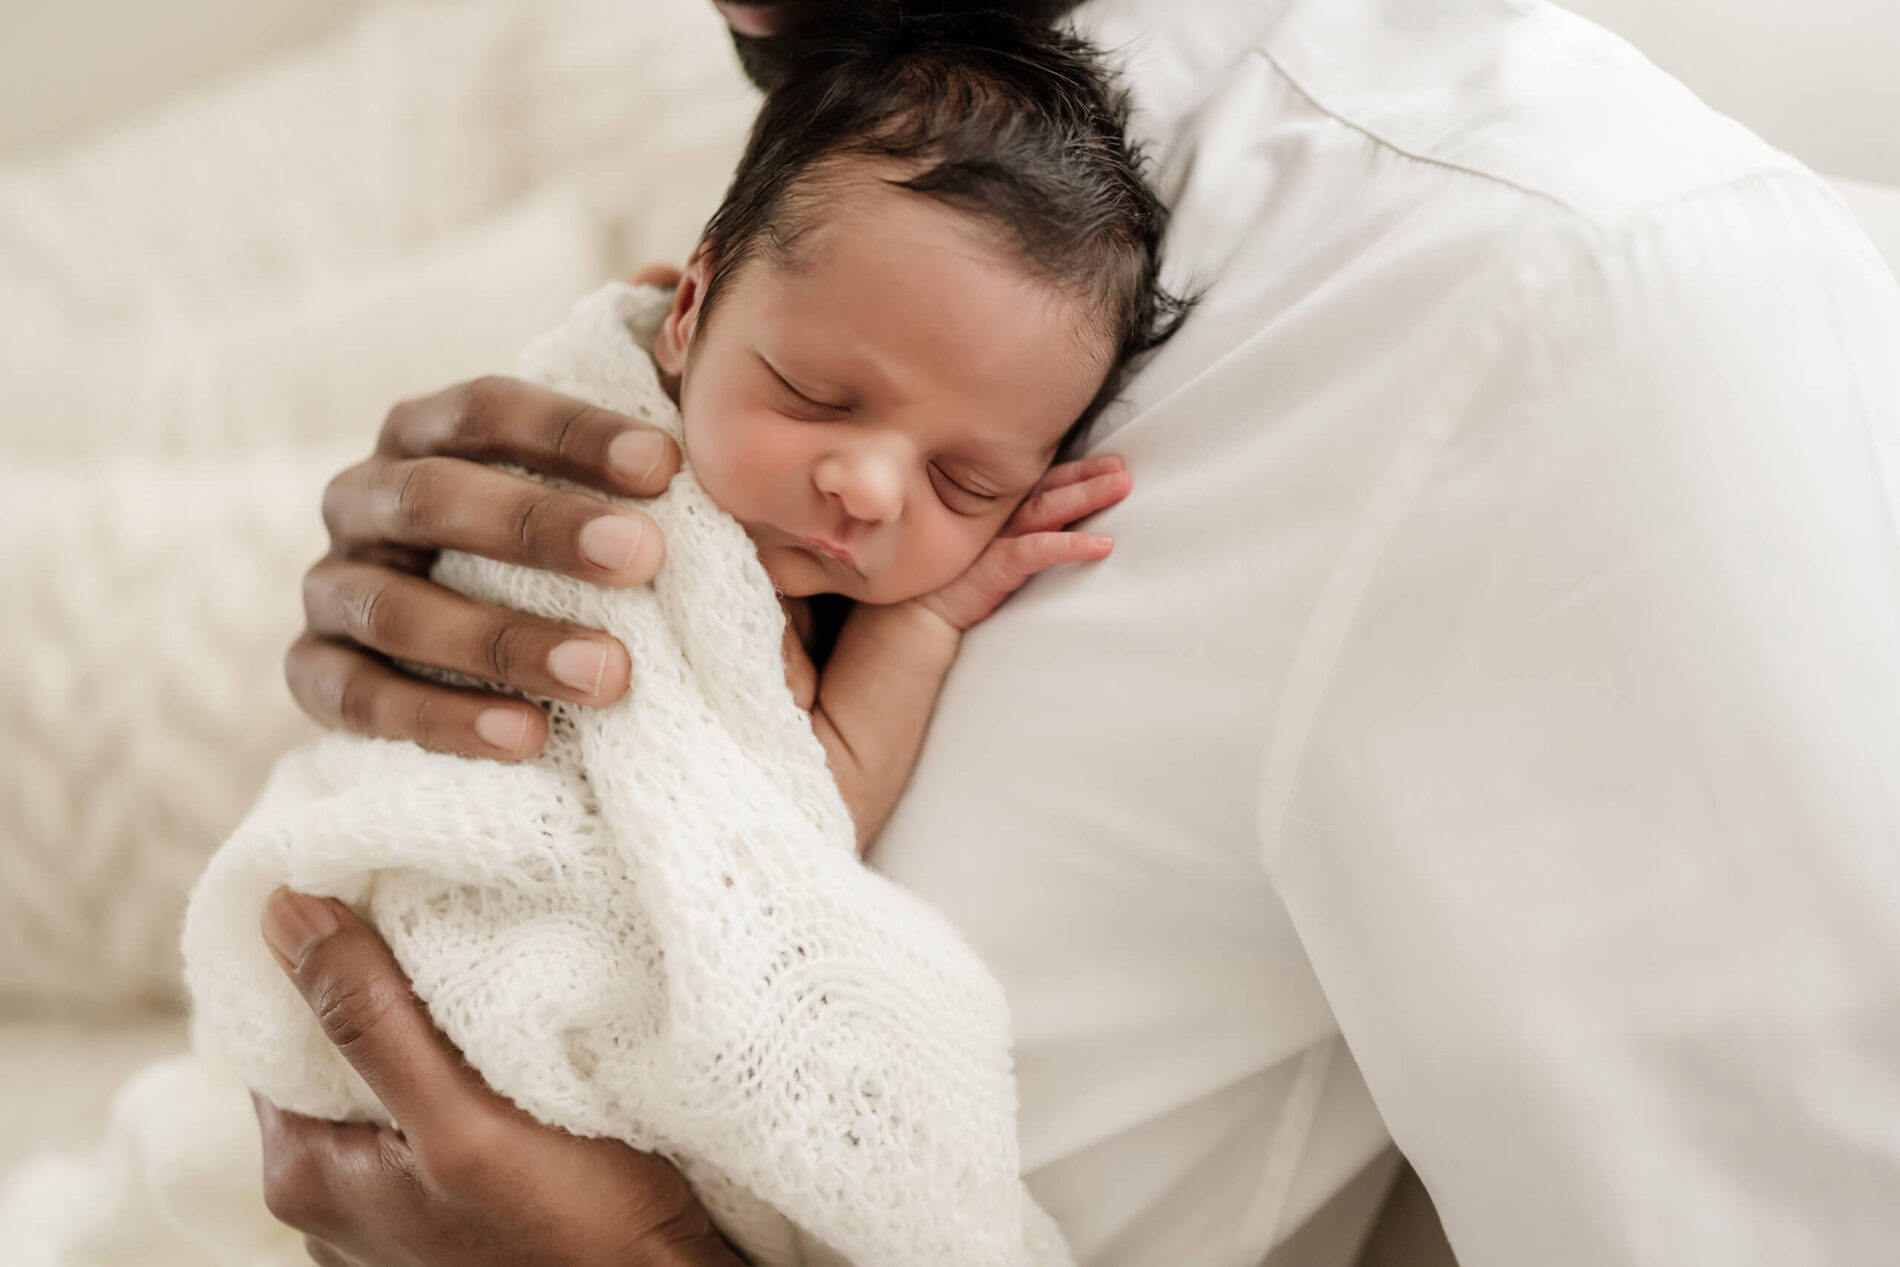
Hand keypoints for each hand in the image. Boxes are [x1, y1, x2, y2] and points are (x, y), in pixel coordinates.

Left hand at [252, 889, 740, 1266]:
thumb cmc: (573, 1232)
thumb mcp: (465, 1116)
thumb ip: (369, 1021)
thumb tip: (283, 913)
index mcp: (307, 1175)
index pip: (274, 1030)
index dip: (319, 955)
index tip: (371, 889)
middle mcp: (329, 1206)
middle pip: (331, 1055)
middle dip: (379, 987)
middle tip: (441, 920)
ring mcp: (388, 1217)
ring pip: (385, 1085)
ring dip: (425, 1029)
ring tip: (484, 979)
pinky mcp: (445, 1216)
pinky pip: (427, 1119)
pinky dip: (457, 1074)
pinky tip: (506, 1050)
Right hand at [289, 377, 680, 761]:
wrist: (450, 658)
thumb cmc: (548, 559)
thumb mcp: (586, 501)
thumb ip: (639, 475)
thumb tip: (730, 451)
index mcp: (424, 434)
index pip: (487, 410)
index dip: (572, 433)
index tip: (667, 465)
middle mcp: (362, 497)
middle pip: (435, 498)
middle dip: (540, 529)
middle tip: (644, 558)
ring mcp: (330, 586)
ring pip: (396, 608)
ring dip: (505, 641)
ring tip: (610, 673)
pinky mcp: (310, 673)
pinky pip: (357, 698)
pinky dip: (441, 719)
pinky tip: (527, 737)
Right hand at [915, 454, 1131, 630]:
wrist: (918, 617)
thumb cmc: (956, 583)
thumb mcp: (989, 551)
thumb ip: (1019, 535)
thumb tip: (1061, 532)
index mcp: (998, 511)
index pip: (1043, 482)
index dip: (1077, 471)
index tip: (1111, 463)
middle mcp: (998, 517)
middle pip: (1050, 487)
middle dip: (1088, 475)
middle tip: (1124, 468)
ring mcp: (996, 538)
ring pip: (1048, 508)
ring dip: (1086, 495)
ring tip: (1121, 487)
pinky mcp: (996, 565)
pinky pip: (1038, 550)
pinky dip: (1071, 546)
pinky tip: (1102, 546)